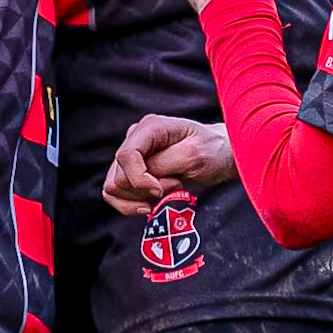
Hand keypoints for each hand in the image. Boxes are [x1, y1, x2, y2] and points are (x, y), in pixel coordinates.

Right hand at [104, 115, 236, 213]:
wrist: (219, 155)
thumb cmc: (211, 151)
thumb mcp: (194, 155)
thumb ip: (165, 164)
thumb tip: (145, 176)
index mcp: (150, 127)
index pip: (126, 155)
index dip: (139, 179)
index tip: (160, 190)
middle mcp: (135, 138)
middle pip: (118, 175)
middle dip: (145, 189)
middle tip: (175, 184)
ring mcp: (131, 155)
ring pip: (113, 186)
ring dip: (138, 197)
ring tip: (166, 190)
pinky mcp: (130, 171)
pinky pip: (114, 194)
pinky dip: (129, 205)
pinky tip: (149, 205)